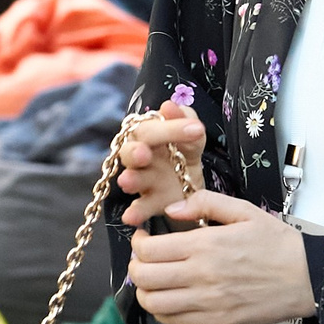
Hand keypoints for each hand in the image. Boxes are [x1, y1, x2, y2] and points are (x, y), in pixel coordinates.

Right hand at [117, 101, 206, 228]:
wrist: (190, 183)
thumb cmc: (184, 152)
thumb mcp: (192, 136)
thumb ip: (185, 120)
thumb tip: (169, 105)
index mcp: (148, 135)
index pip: (150, 127)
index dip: (170, 128)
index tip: (196, 129)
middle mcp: (139, 156)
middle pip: (131, 151)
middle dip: (135, 152)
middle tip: (144, 154)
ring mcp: (143, 180)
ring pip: (131, 178)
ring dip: (130, 180)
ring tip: (128, 182)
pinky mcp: (149, 202)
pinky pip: (139, 208)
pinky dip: (134, 213)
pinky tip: (130, 218)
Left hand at [128, 191, 315, 323]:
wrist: (310, 278)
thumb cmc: (278, 244)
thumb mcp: (244, 211)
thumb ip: (203, 202)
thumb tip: (172, 209)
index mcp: (205, 245)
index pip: (148, 250)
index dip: (137, 243)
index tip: (145, 238)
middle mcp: (201, 275)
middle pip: (143, 277)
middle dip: (136, 266)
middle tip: (145, 259)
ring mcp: (208, 302)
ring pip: (153, 304)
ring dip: (145, 291)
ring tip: (155, 280)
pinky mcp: (217, 322)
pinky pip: (174, 321)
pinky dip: (162, 311)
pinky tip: (172, 297)